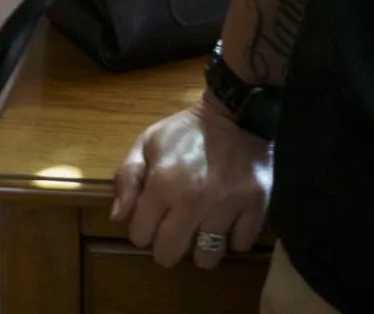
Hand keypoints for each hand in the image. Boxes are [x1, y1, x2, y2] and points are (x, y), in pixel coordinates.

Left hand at [111, 99, 272, 268]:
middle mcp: (193, 200)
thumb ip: (126, 178)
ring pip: (207, 259)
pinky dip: (234, 237)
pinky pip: (241, 245)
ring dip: (203, 248)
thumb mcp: (147, 142)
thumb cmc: (187, 131)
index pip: (140, 236)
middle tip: (177, 228)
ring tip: (205, 228)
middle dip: (168, 245)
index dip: (143, 229)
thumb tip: (118, 217)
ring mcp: (226, 205)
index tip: (153, 217)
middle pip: (169, 255)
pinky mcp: (256, 206)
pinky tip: (229, 220)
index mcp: (162, 183)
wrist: (237, 113)